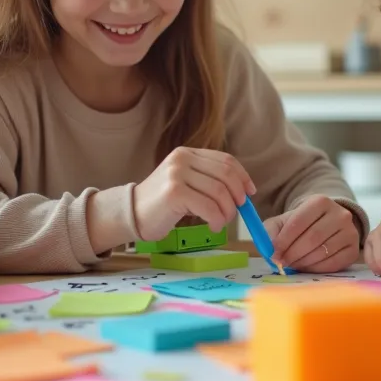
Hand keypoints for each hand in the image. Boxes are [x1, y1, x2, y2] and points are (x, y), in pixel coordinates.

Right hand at [133, 147, 256, 240]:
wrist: (131, 214)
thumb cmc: (162, 204)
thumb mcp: (185, 183)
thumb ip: (208, 181)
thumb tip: (243, 192)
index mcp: (187, 153)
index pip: (225, 160)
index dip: (242, 177)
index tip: (250, 193)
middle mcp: (182, 159)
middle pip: (226, 175)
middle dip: (238, 196)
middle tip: (237, 212)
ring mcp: (177, 174)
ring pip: (220, 192)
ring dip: (227, 212)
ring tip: (221, 222)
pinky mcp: (175, 192)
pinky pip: (209, 207)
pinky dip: (217, 219)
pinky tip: (213, 226)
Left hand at [266, 195, 359, 272]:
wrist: (326, 225)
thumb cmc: (302, 224)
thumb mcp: (283, 221)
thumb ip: (271, 231)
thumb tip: (269, 249)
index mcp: (320, 202)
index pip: (300, 221)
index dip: (284, 240)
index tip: (274, 253)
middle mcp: (340, 214)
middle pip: (312, 238)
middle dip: (293, 253)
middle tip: (281, 263)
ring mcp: (350, 232)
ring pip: (323, 251)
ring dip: (303, 262)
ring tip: (292, 265)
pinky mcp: (354, 250)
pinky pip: (334, 263)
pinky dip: (316, 269)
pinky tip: (306, 268)